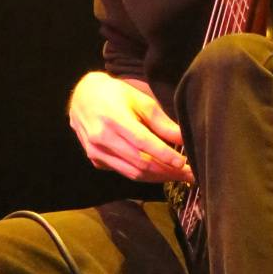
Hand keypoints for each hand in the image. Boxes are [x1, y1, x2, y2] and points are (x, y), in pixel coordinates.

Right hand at [68, 72, 193, 184]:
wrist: (83, 98)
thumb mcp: (141, 101)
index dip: (164, 154)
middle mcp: (101, 138)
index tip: (184, 163)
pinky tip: (159, 172)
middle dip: (167, 171)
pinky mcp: (95, 160)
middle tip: (190, 175)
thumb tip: (183, 139)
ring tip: (179, 177)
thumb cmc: (116, 95)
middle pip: (139, 162)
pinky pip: (123, 172)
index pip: (142, 142)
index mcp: (114, 119)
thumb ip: (162, 122)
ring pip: (132, 173)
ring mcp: (96, 152)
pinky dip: (143, 174)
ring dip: (158, 178)